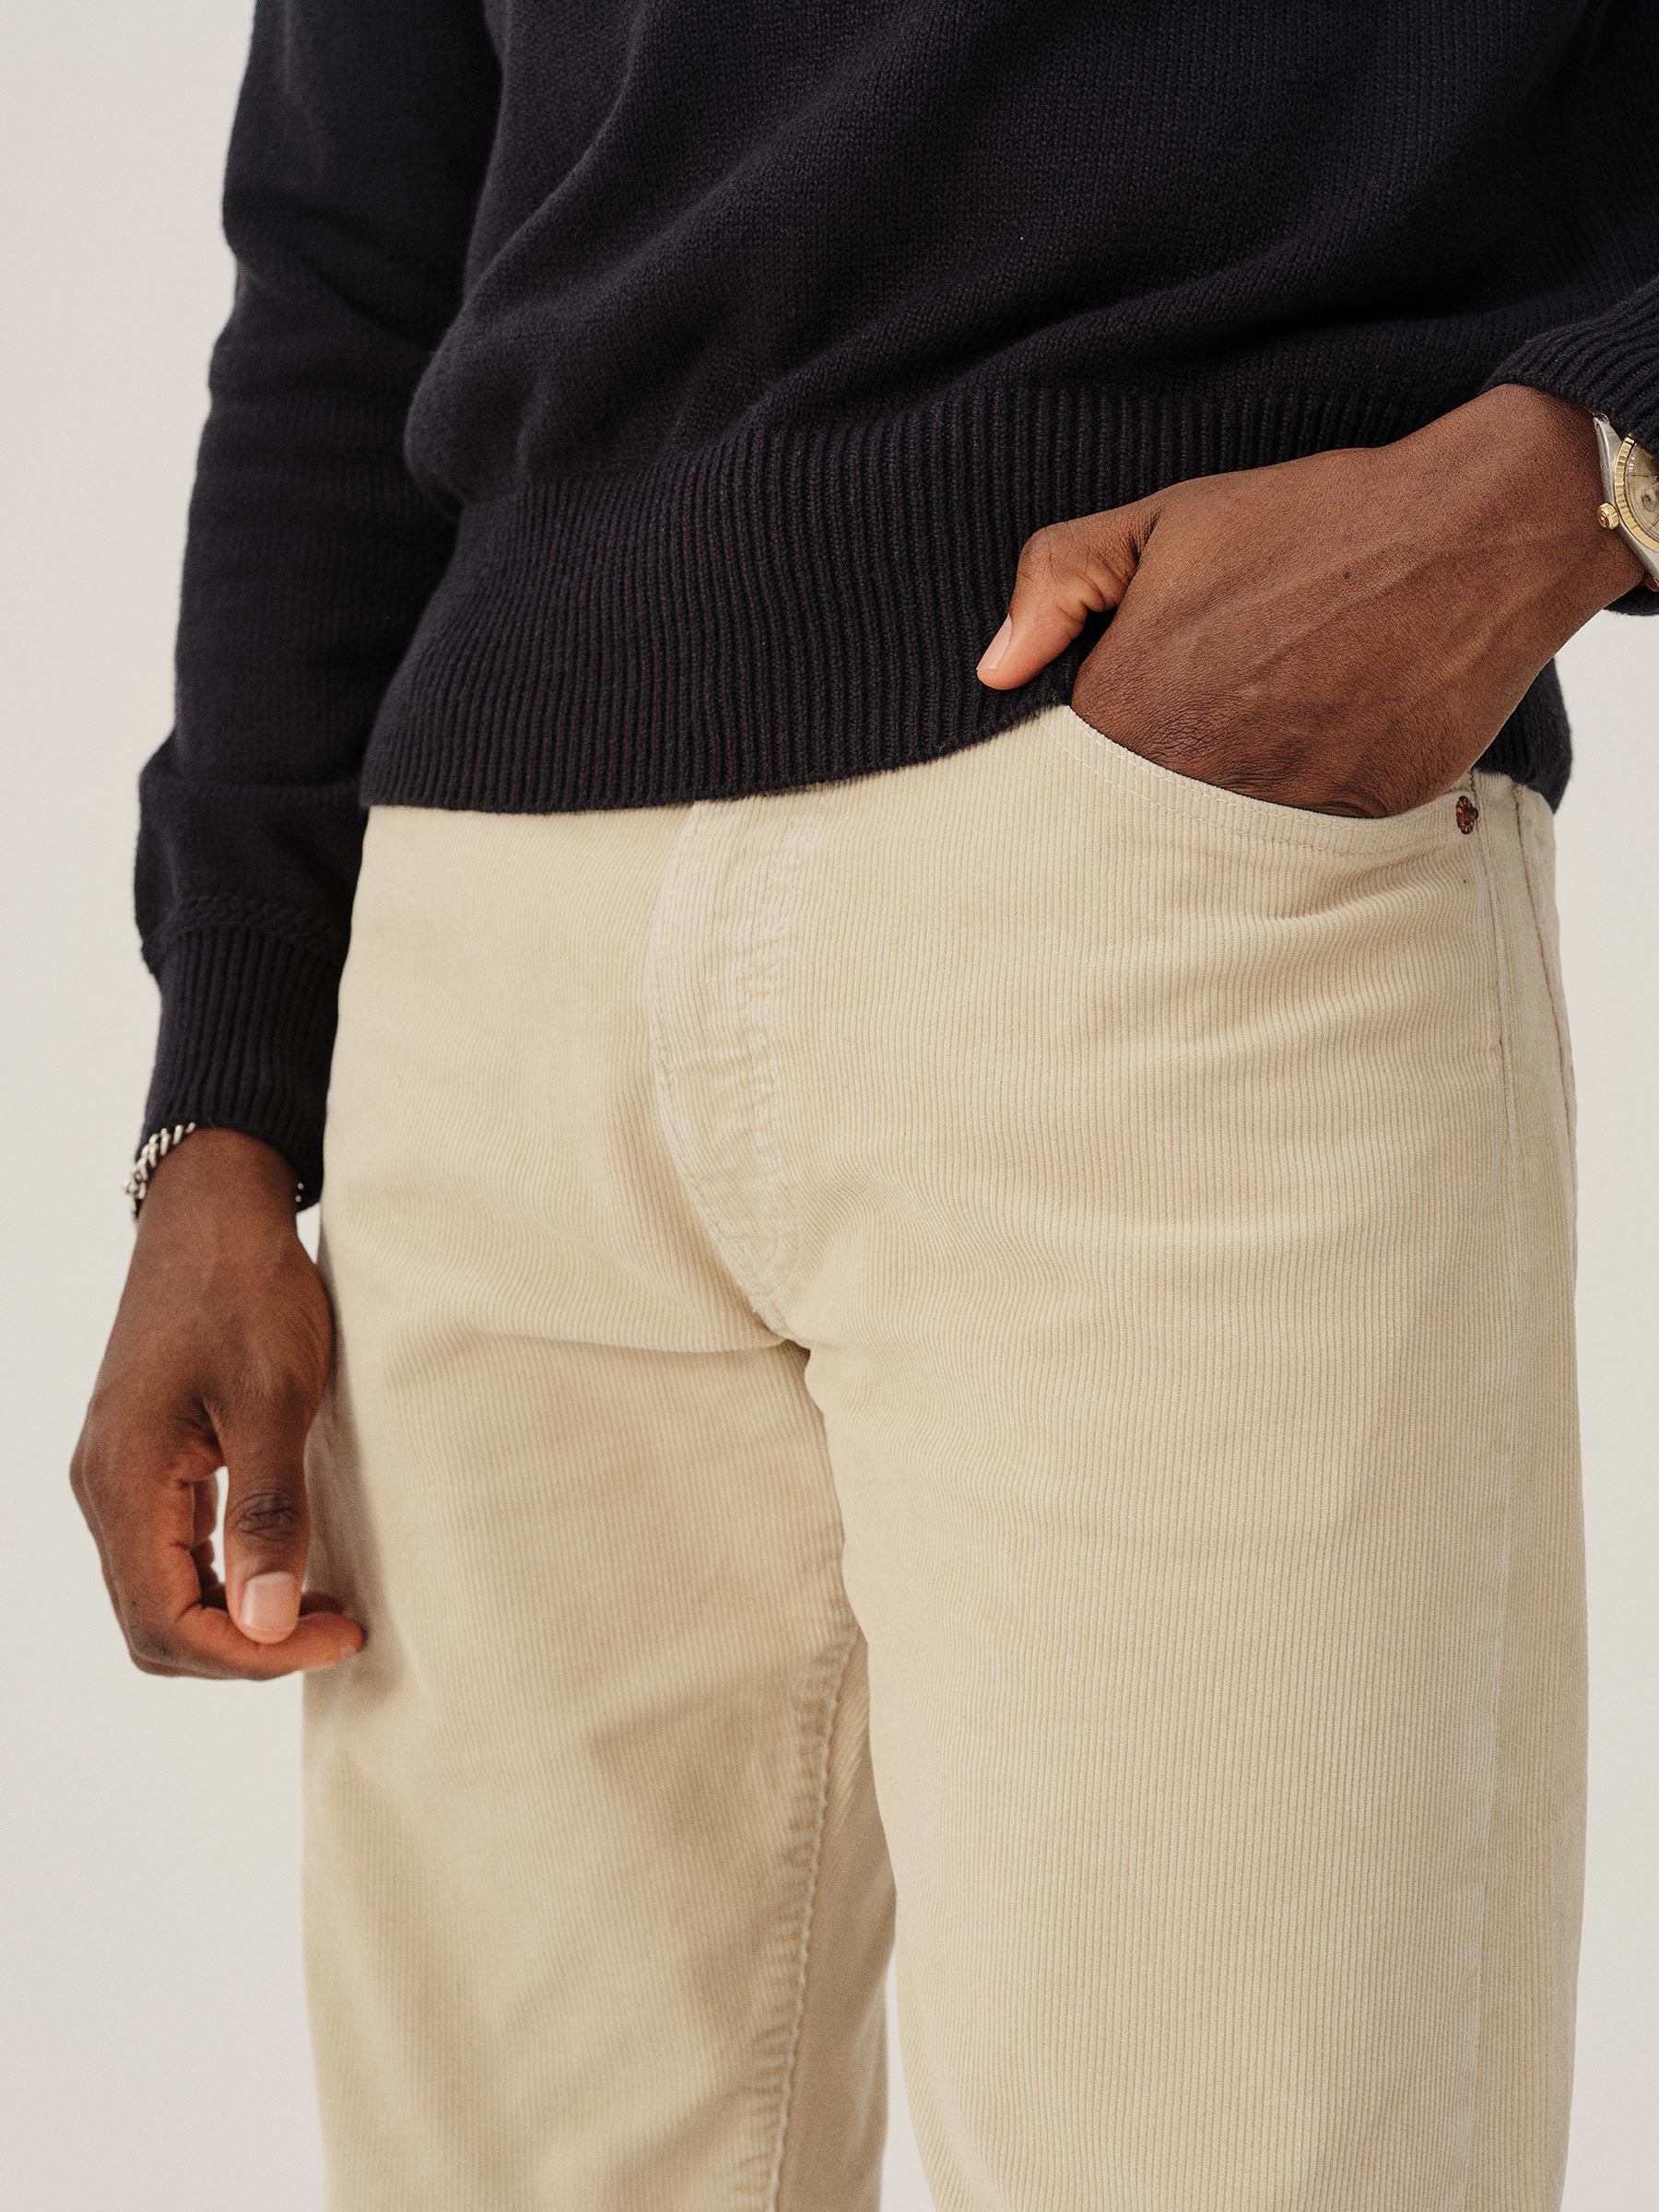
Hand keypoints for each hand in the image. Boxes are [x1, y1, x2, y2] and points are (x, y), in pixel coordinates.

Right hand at [71, 1128, 363, 1678]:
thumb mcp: (273, 1400)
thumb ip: (267, 1511)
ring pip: (162, 1592)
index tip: (334, 1636)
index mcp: (123, 1481)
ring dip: (238, 1618)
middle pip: (155, 1624)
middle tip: (337, 1629)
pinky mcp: (148, 1457)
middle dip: (245, 1647)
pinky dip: (227, 1577)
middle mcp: (104, 1488)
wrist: (216, 1211)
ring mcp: (121, 1473)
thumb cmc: (248, 1291)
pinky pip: (173, 1551)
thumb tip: (267, 1621)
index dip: (250, 1653)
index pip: (165, 1623)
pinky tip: (288, 1565)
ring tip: (324, 1609)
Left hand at [977, 384, 1645, 816]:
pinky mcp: (1357, 826)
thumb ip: (1058, 583)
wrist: (1468, 535)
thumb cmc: (1307, 522)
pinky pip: (1305, 841)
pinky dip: (1305, 802)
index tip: (1127, 718)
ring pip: (1217, 837)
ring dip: (1231, 795)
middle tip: (1215, 714)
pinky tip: (1332, 737)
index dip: (1097, 744)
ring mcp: (1280, 811)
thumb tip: (995, 669)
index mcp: (1130, 713)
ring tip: (1278, 717)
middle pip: (1137, 818)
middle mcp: (1196, 780)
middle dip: (1158, 778)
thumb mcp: (1162, 522)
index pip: (1069, 775)